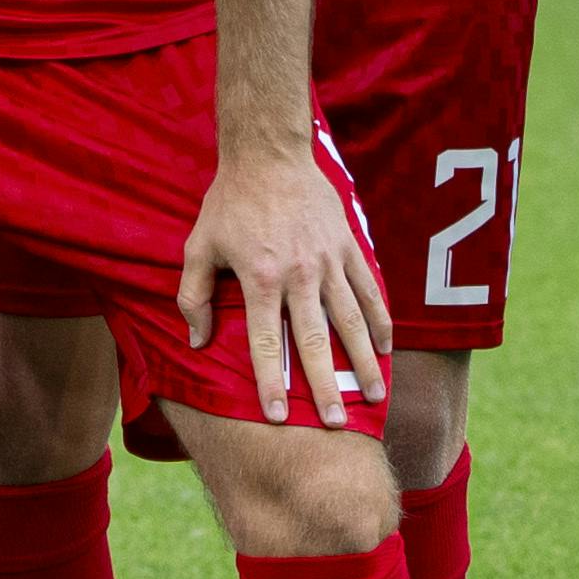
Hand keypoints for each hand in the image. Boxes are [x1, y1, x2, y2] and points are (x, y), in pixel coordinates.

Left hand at [175, 138, 387, 429]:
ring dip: (362, 362)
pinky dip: (379, 321)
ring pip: (350, 321)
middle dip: (325, 385)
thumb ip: (193, 295)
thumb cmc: (229, 203)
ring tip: (375, 398)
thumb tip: (196, 341)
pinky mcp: (349, 248)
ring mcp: (328, 262)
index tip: (275, 417)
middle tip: (335, 424)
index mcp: (259, 277)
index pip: (263, 342)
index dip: (268, 381)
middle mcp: (298, 274)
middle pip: (313, 340)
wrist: (269, 154)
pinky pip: (369, 291)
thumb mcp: (198, 246)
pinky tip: (385, 349)